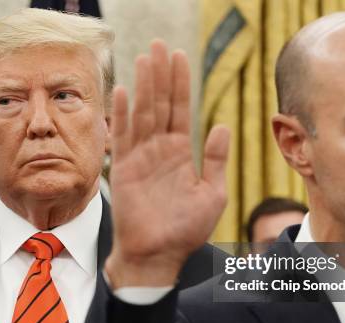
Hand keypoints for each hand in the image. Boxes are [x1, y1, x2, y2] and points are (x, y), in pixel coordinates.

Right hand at [105, 39, 229, 288]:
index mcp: (181, 153)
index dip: (180, 84)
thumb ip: (216, 160)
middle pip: (160, 105)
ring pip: (142, 114)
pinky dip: (122, 115)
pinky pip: (122, 138)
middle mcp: (160, 150)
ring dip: (143, 86)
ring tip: (145, 58)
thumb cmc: (186, 229)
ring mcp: (140, 158)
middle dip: (160, 75)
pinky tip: (123, 91)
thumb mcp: (212, 193)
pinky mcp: (123, 170)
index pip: (181, 110)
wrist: (159, 255)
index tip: (179, 57)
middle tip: (159, 45)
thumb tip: (222, 126)